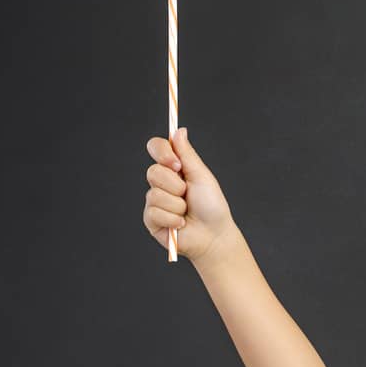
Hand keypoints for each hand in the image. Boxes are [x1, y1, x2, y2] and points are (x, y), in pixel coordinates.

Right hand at [142, 128, 237, 262]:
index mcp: (173, 168)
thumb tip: (179, 130)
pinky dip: (172, 219)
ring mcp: (154, 201)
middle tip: (188, 194)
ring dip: (177, 205)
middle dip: (175, 185)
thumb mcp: (201, 176)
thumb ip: (187, 154)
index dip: (162, 152)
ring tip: (186, 212)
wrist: (214, 236)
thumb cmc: (211, 206)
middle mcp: (161, 183)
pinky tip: (181, 224)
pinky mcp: (151, 220)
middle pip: (153, 171)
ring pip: (155, 194)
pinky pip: (154, 212)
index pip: (156, 148)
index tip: (177, 164)